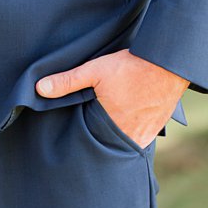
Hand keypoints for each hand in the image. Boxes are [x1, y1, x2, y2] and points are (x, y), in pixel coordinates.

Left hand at [36, 49, 186, 147]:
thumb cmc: (131, 68)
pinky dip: (128, 133)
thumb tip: (39, 89)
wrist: (168, 64)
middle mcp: (131, 136)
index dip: (81, 134)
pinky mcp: (155, 129)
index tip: (73, 130)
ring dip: (113, 135)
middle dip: (97, 137)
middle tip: (88, 126)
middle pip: (107, 142)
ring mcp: (145, 135)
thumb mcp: (94, 71)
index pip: (90, 139)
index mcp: (112, 127)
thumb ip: (67, 81)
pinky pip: (138, 138)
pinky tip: (121, 122)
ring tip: (103, 124)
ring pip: (122, 141)